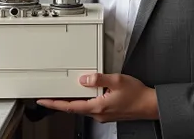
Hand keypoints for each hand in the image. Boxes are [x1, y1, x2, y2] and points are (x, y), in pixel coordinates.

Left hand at [36, 73, 158, 122]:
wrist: (149, 104)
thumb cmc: (136, 94)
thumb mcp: (117, 80)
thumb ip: (98, 79)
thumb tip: (84, 79)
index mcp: (98, 107)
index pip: (71, 106)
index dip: (55, 104)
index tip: (44, 101)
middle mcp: (98, 114)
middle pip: (74, 108)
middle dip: (60, 103)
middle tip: (48, 97)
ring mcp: (103, 115)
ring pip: (83, 107)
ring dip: (72, 102)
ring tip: (62, 94)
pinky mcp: (107, 112)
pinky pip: (91, 107)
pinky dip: (83, 101)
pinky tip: (83, 95)